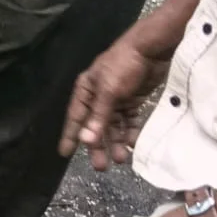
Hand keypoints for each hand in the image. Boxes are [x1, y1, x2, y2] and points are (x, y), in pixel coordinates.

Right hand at [59, 36, 168, 169]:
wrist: (151, 50)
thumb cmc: (123, 66)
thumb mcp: (109, 92)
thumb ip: (98, 117)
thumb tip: (85, 141)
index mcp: (86, 91)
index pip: (75, 118)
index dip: (70, 136)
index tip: (64, 153)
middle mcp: (98, 96)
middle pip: (95, 126)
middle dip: (98, 146)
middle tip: (101, 166)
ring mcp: (116, 99)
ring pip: (112, 126)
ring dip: (115, 142)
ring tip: (121, 159)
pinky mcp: (132, 100)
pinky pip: (128, 121)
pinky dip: (130, 132)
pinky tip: (132, 143)